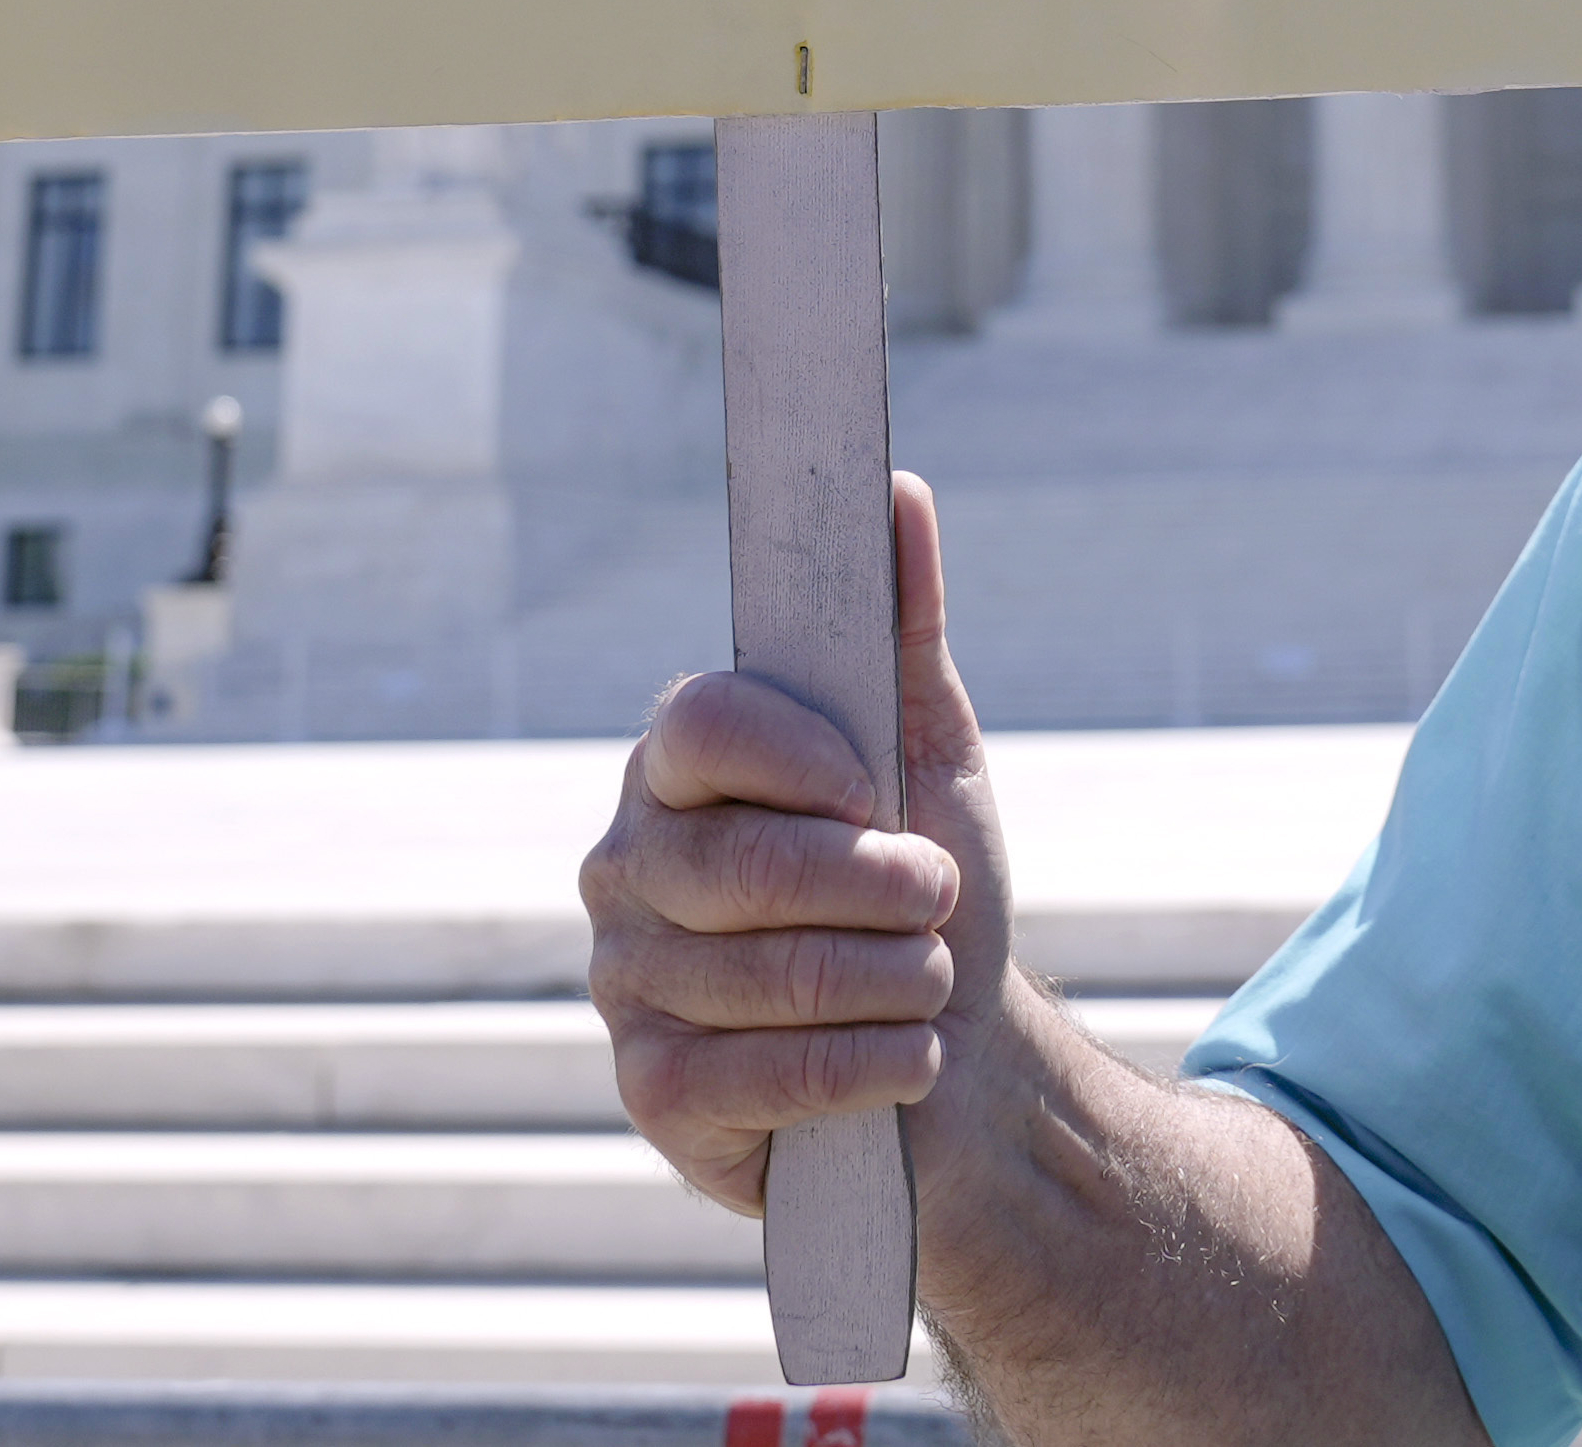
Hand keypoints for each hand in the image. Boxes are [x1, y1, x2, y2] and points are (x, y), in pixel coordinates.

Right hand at [583, 472, 1004, 1215]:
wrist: (954, 1055)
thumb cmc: (926, 889)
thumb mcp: (929, 752)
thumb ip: (903, 626)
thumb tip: (900, 488)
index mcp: (678, 768)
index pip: (697, 725)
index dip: (800, 756)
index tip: (878, 789)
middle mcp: (628, 868)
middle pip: (744, 863)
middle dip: (878, 887)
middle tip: (939, 895)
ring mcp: (626, 984)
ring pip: (769, 975)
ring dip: (893, 980)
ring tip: (929, 977)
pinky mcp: (654, 1093)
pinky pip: (766, 1073)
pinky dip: (869, 1066)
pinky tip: (903, 1059)